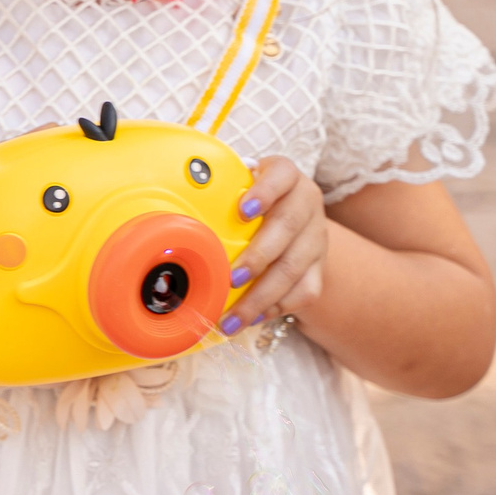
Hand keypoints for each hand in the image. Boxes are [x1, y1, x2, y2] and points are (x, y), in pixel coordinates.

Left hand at [223, 155, 325, 330]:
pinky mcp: (320, 266)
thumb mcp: (239, 184)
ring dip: (261, 296)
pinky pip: (305, 291)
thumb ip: (218, 191)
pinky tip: (252, 319)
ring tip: (233, 318)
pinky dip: (277, 308)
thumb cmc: (250, 198)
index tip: (243, 211)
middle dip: (258, 257)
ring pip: (294, 268)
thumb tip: (175, 208)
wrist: (294, 214)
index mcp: (286, 176)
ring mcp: (317, 237)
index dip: (265, 192)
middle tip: (231, 279)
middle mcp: (307, 203)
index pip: (281, 176)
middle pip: (287, 228)